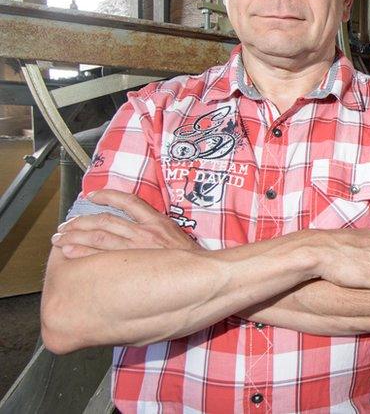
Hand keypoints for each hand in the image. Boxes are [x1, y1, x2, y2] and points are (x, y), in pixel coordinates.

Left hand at [52, 189, 200, 258]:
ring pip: (100, 236)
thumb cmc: (190, 262)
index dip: (107, 197)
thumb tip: (138, 232)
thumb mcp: (176, 238)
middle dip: (81, 223)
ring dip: (76, 236)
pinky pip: (103, 254)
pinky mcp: (134, 263)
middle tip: (65, 227)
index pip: (127, 202)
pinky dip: (84, 251)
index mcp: (156, 222)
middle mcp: (145, 232)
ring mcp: (138, 248)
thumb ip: (158, 231)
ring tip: (60, 240)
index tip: (92, 197)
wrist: (204, 277)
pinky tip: (70, 252)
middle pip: (106, 221)